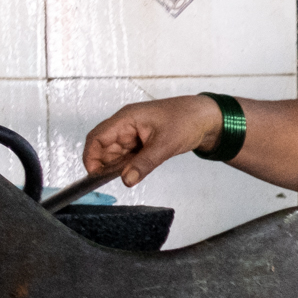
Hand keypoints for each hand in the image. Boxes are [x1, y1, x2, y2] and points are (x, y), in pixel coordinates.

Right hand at [80, 95, 223, 186]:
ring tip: (128, 175)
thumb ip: (144, 164)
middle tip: (113, 179)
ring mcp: (134, 133)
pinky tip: (133, 172)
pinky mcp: (142, 141)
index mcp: (126, 118)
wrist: (207, 118)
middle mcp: (126, 124)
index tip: (93, 175)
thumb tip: (126, 180)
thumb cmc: (187, 120)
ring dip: (117, 165)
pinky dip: (128, 165)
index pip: (97, 137)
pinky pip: (127, 155)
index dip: (91, 156)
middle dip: (105, 164)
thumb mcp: (165, 145)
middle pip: (103, 146)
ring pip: (115, 152)